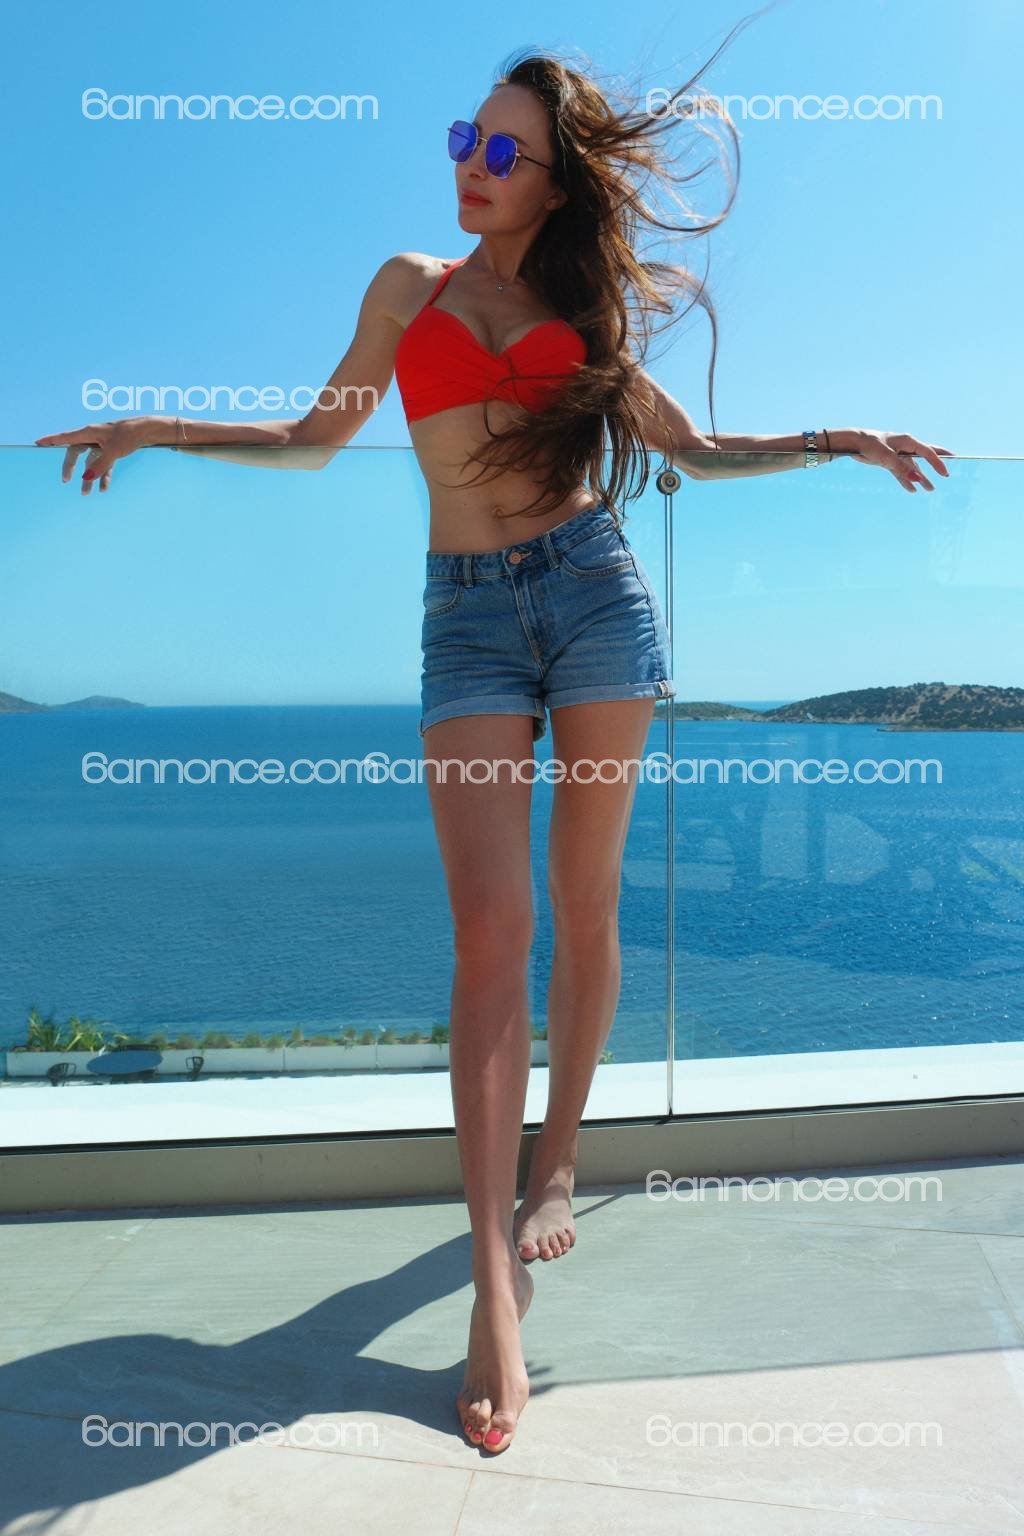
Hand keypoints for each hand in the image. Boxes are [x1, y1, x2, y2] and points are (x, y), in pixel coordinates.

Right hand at [34, 416, 156, 494]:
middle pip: (76, 453)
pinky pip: (103, 465)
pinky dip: (103, 476)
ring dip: (89, 478)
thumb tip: (85, 478)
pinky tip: (103, 489)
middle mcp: (93, 436)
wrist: (148, 431)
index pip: (66, 438)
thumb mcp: (114, 452)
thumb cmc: (130, 436)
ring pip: (91, 462)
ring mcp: (102, 443)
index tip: (38, 443)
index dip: (51, 440)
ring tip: (86, 494)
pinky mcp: (112, 450)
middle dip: (70, 467)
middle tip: (65, 480)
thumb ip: (99, 465)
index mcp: (89, 432)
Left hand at [837, 428, 953, 492]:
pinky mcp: (889, 461)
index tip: (945, 473)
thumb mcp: (886, 457)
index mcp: (908, 441)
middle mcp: (906, 447)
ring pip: (913, 468)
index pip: (927, 452)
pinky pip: (901, 473)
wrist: (853, 443)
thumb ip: (902, 468)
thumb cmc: (870, 444)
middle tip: (948, 472)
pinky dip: (906, 481)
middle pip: (926, 455)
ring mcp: (898, 454)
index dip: (938, 463)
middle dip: (937, 464)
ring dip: (921, 478)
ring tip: (931, 489)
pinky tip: (912, 490)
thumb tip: (917, 479)